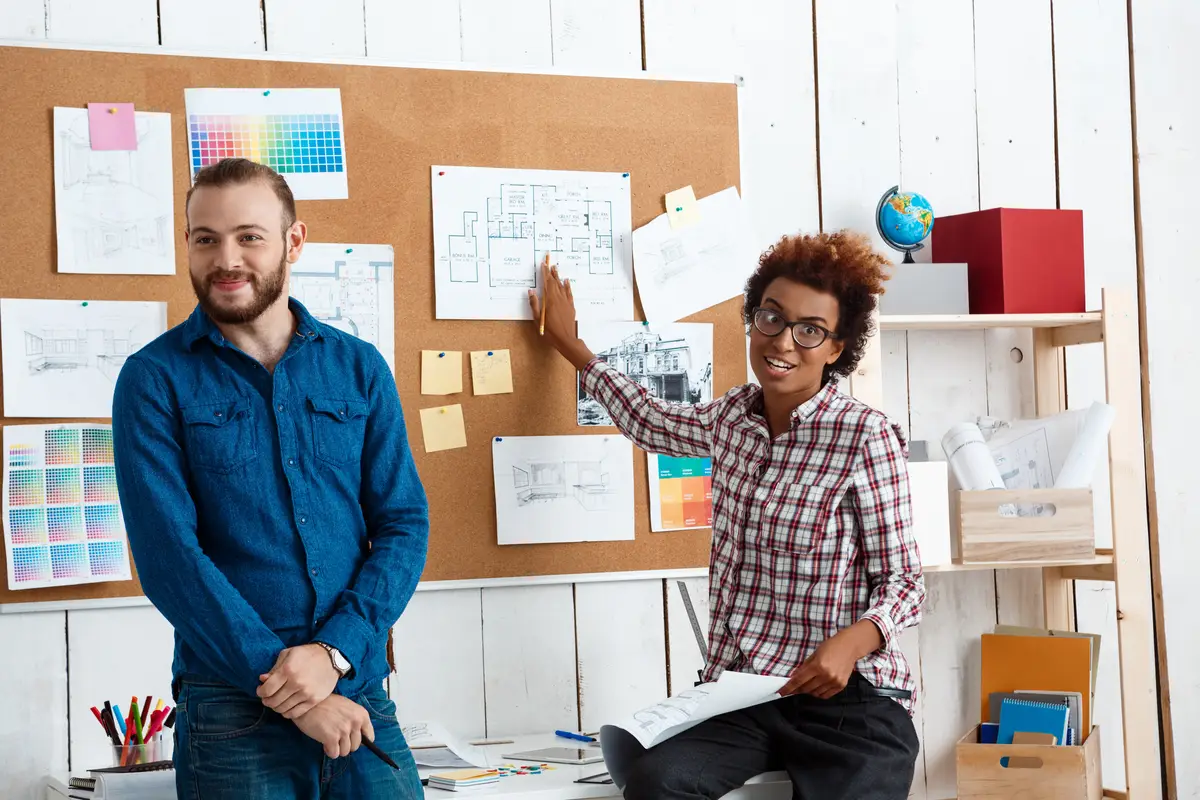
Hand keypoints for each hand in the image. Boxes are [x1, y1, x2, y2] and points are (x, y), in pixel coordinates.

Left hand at [257, 644, 339, 718]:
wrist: (330, 658)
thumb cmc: (307, 655)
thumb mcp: (288, 654)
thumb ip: (274, 668)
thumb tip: (262, 680)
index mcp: (288, 670)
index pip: (267, 689)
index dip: (260, 692)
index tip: (261, 691)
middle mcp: (296, 683)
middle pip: (273, 701)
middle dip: (267, 701)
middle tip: (267, 698)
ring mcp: (306, 693)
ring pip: (283, 709)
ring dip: (276, 707)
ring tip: (277, 702)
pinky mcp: (314, 700)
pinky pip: (295, 713)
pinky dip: (287, 713)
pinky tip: (286, 706)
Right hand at [292, 694, 374, 758]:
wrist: (308, 702)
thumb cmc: (326, 704)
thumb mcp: (347, 708)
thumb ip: (355, 721)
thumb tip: (361, 740)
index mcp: (362, 714)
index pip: (370, 737)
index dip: (360, 741)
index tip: (351, 740)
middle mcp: (355, 722)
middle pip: (356, 746)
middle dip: (346, 744)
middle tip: (336, 737)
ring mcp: (344, 730)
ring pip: (345, 752)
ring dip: (336, 748)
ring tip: (329, 738)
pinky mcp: (331, 738)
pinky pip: (334, 754)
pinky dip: (328, 751)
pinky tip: (324, 742)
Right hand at [527, 254, 593, 369]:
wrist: (566, 339)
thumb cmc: (550, 331)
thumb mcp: (538, 319)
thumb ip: (534, 304)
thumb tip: (531, 291)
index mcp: (550, 300)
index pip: (546, 283)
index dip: (544, 273)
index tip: (543, 265)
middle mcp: (559, 299)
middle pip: (554, 283)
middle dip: (551, 273)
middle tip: (549, 263)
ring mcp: (566, 302)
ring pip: (562, 286)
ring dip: (558, 277)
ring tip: (555, 269)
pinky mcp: (571, 307)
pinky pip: (569, 293)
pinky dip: (567, 286)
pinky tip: (566, 281)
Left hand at [779, 621, 882, 698]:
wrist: (849, 647)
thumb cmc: (830, 647)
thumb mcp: (814, 654)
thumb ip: (804, 667)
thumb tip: (794, 678)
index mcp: (818, 666)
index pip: (799, 680)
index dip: (788, 687)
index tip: (781, 692)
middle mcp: (826, 675)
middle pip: (806, 688)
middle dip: (798, 689)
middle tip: (793, 688)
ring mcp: (834, 682)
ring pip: (815, 693)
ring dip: (808, 691)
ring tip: (808, 684)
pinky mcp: (841, 686)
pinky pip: (826, 695)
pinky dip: (819, 693)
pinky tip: (817, 687)